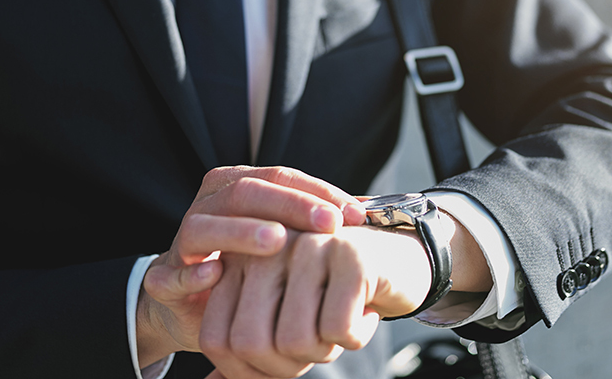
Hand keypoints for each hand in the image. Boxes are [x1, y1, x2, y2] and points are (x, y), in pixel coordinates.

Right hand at [137, 166, 366, 365]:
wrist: (193, 307)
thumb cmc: (248, 265)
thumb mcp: (284, 240)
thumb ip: (315, 221)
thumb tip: (368, 210)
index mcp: (237, 186)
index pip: (280, 176)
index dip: (319, 192)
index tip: (356, 214)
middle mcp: (209, 204)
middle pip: (248, 192)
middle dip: (292, 206)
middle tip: (329, 224)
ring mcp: (183, 239)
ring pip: (208, 224)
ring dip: (243, 231)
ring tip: (278, 241)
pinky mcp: (163, 278)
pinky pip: (172, 273)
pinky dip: (193, 271)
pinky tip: (217, 271)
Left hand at [198, 225, 432, 378]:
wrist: (395, 259)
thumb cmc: (331, 295)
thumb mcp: (280, 319)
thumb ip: (245, 346)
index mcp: (239, 262)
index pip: (216, 338)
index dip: (245, 371)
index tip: (279, 362)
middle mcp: (267, 248)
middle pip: (250, 343)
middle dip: (285, 366)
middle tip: (315, 347)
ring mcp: (308, 246)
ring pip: (295, 341)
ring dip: (324, 351)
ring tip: (340, 324)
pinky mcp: (351, 255)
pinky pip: (338, 330)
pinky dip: (357, 336)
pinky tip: (365, 311)